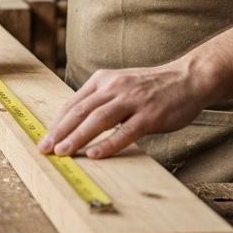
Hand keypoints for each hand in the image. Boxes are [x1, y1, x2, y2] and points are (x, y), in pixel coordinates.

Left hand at [36, 60, 213, 158]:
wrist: (188, 78)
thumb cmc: (152, 86)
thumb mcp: (120, 85)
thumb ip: (100, 100)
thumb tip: (75, 122)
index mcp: (103, 80)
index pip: (73, 103)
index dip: (57, 122)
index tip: (44, 138)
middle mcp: (114, 87)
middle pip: (81, 111)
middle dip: (60, 131)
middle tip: (44, 149)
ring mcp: (132, 100)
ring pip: (98, 120)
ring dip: (77, 137)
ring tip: (62, 152)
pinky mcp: (150, 115)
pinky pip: (125, 131)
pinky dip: (108, 144)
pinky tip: (94, 154)